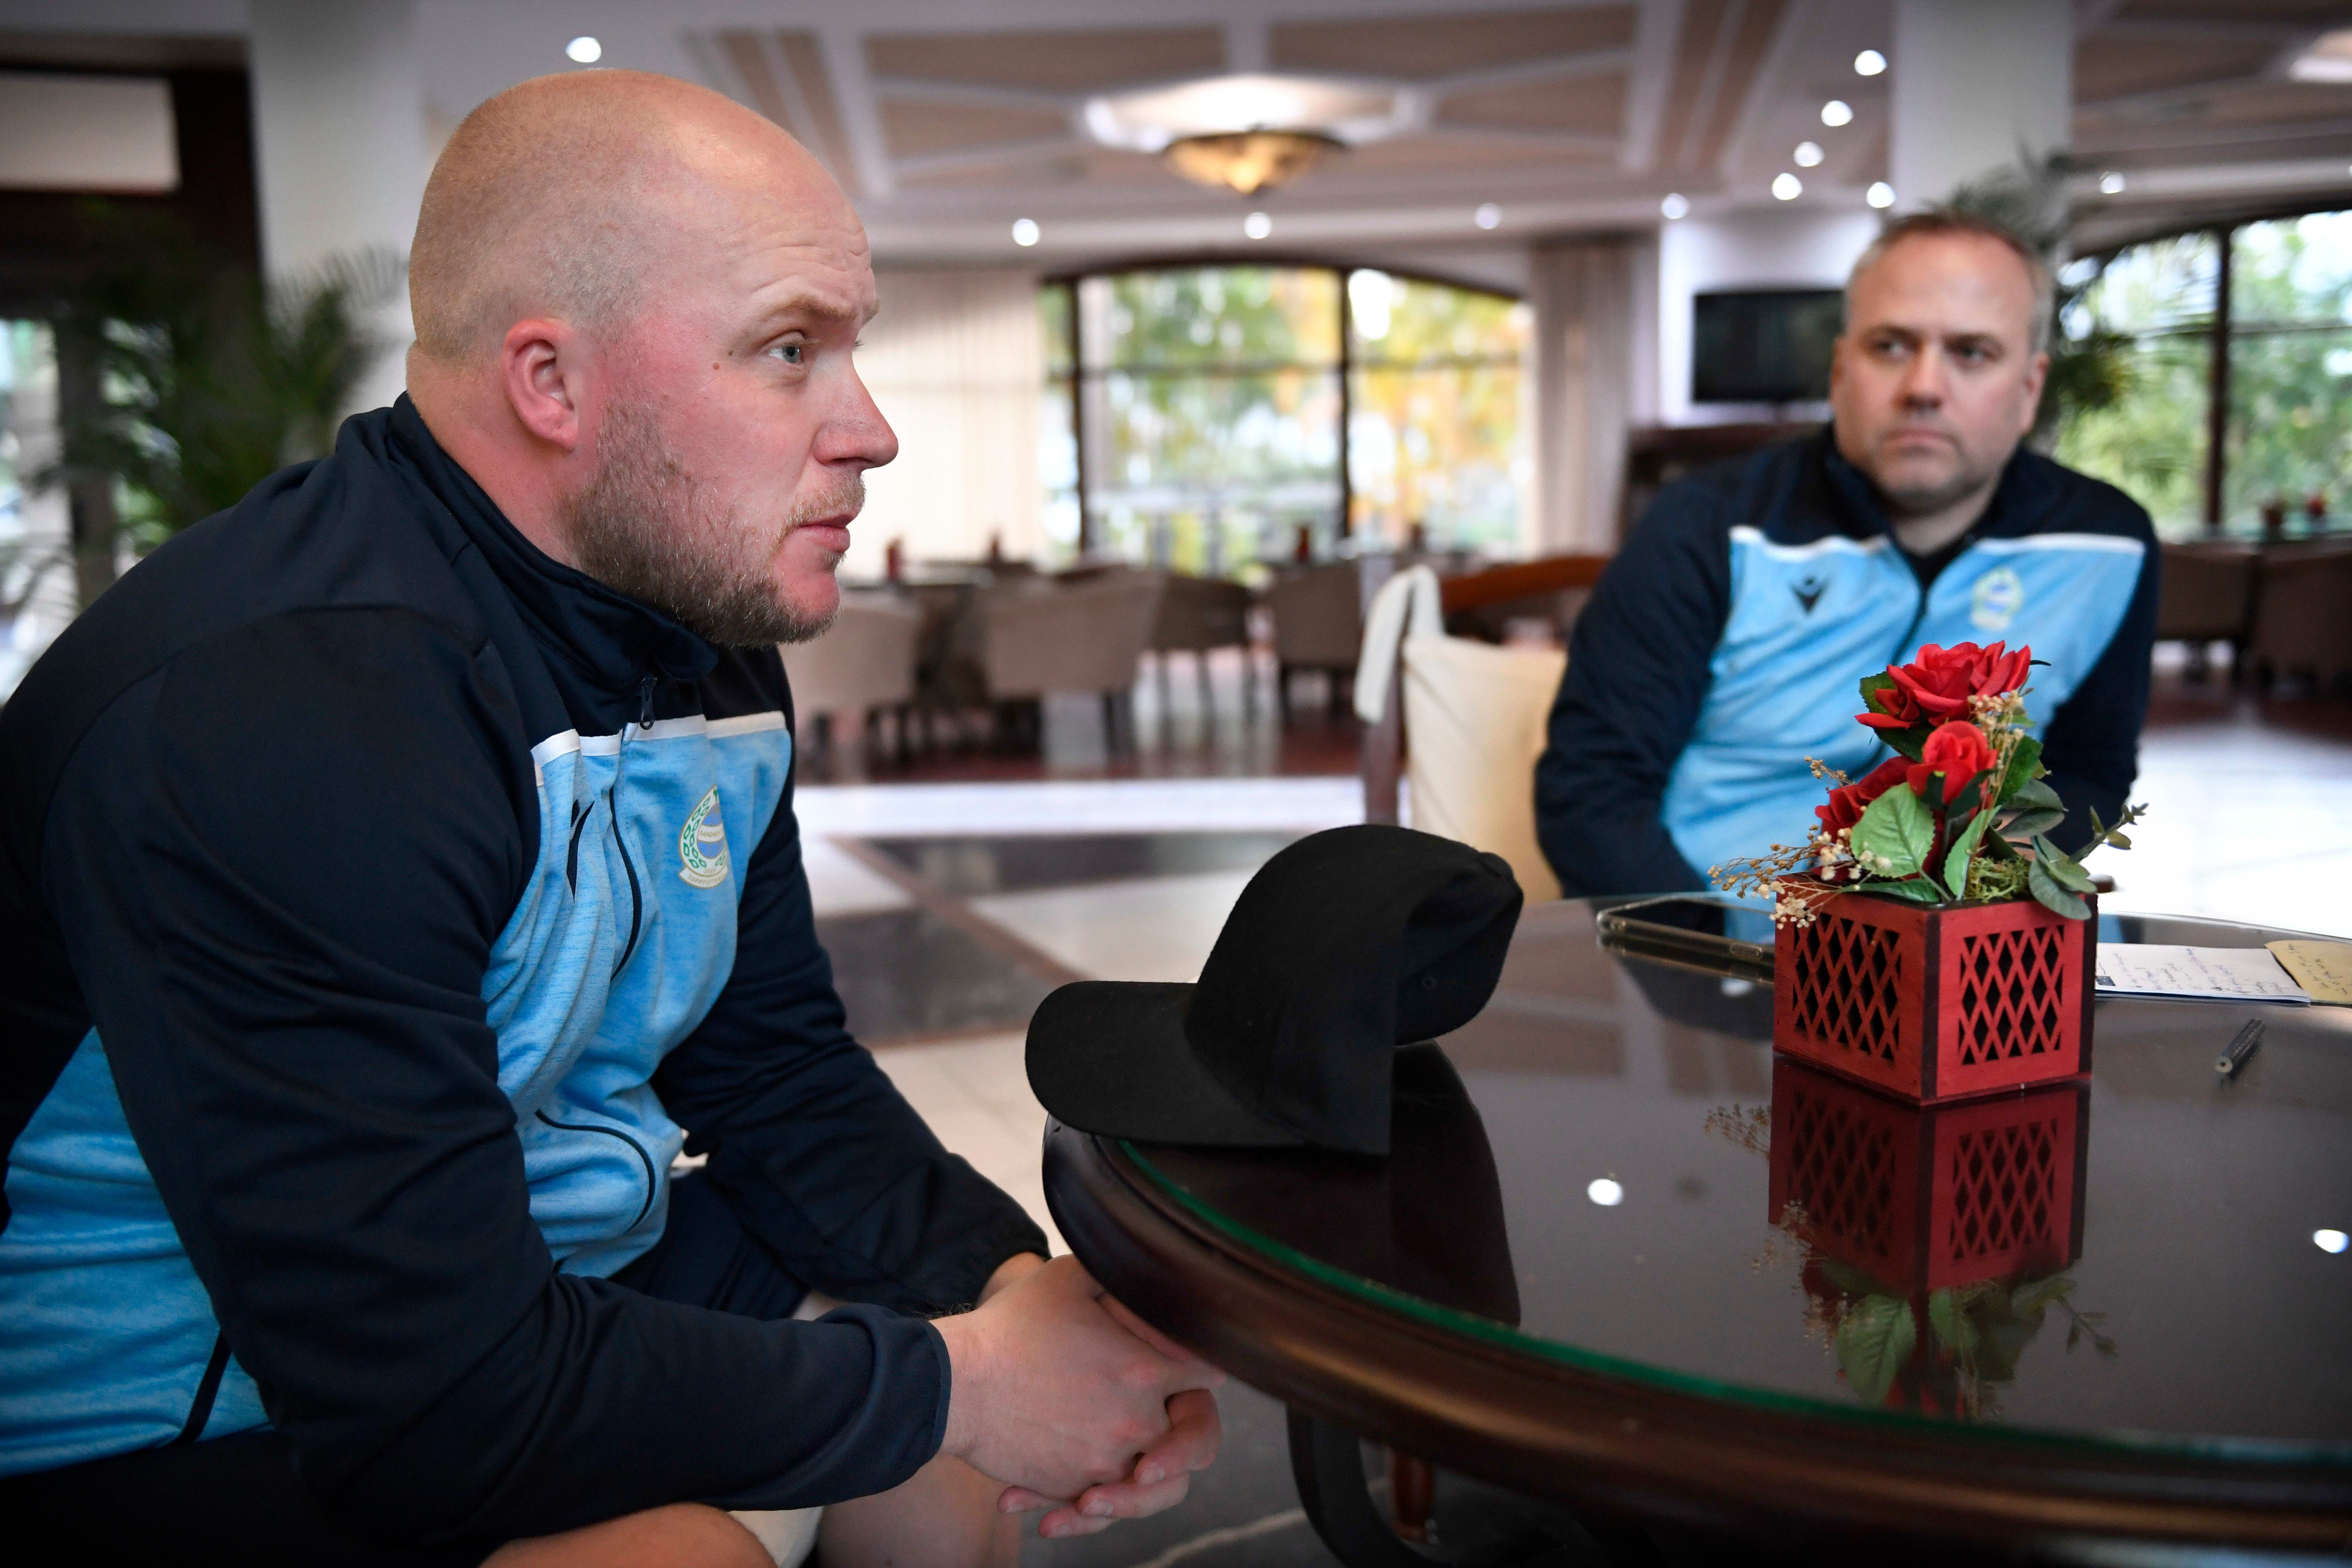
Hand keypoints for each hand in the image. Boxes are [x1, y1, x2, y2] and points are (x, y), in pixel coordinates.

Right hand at [932, 1257, 1222, 1508]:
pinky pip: (1102, 1508)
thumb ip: (1122, 1278)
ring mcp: (1105, 1462)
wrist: (954, 1384)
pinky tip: (1075, 1501)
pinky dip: (1093, 1506)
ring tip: (1131, 1466)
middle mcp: (1135, 1423)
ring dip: (1148, 1477)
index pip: (1208, 1374)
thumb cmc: (1010, 1328)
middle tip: (1171, 1420)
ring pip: (1156, 1488)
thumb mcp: (1071, 1279)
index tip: (1192, 1365)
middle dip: (1189, 1427)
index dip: (1202, 1365)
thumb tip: (1152, 1276)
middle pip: (1196, 1439)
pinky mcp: (1072, 1487)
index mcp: (1144, 1371)